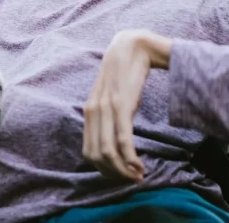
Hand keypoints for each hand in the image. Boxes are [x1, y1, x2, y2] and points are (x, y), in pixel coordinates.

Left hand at [82, 29, 170, 182]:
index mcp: (89, 112)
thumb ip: (110, 116)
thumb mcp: (113, 97)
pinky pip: (122, 140)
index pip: (88, 152)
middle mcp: (93, 112)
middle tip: (132, 181)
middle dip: (114, 175)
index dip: (104, 170)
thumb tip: (115, 141)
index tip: (122, 176)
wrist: (134, 46)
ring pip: (108, 152)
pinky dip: (130, 158)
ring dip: (123, 170)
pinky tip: (140, 165)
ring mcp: (106, 109)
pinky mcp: (121, 105)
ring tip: (138, 176)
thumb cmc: (127, 74)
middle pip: (96, 157)